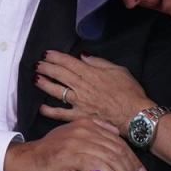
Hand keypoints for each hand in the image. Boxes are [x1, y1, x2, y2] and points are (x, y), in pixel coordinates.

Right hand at [4, 118, 146, 170]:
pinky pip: (100, 166)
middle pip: (118, 149)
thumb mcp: (71, 137)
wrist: (25, 160)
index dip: (132, 159)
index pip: (118, 140)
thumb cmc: (49, 153)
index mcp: (87, 123)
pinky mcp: (73, 155)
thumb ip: (91, 132)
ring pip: (111, 158)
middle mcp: (85, 129)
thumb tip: (114, 132)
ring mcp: (79, 141)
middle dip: (131, 169)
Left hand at [36, 51, 153, 133]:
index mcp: (90, 73)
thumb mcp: (118, 70)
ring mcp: (79, 102)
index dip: (55, 57)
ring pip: (56, 91)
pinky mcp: (80, 116)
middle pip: (59, 74)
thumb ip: (99, 62)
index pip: (68, 62)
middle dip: (46, 67)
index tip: (46, 54)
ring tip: (35, 78)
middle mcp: (82, 86)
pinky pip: (61, 114)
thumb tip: (84, 56)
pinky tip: (42, 107)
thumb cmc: (129, 92)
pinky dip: (50, 111)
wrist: (135, 115)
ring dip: (44, 84)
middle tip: (37, 64)